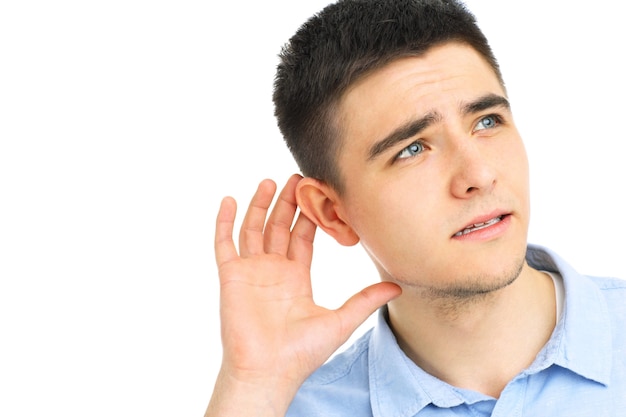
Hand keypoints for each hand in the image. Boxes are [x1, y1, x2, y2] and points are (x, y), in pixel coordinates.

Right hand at [206, 174, 400, 415]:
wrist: (269, 370)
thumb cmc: (302, 352)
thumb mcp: (340, 321)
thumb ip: (366, 300)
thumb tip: (397, 286)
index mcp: (296, 277)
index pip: (302, 237)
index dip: (309, 215)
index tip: (317, 192)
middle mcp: (273, 270)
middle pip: (279, 227)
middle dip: (287, 202)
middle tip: (297, 177)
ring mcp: (251, 271)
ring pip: (253, 229)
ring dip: (259, 205)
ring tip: (269, 181)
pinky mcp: (231, 275)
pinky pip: (224, 243)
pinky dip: (224, 221)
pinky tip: (229, 200)